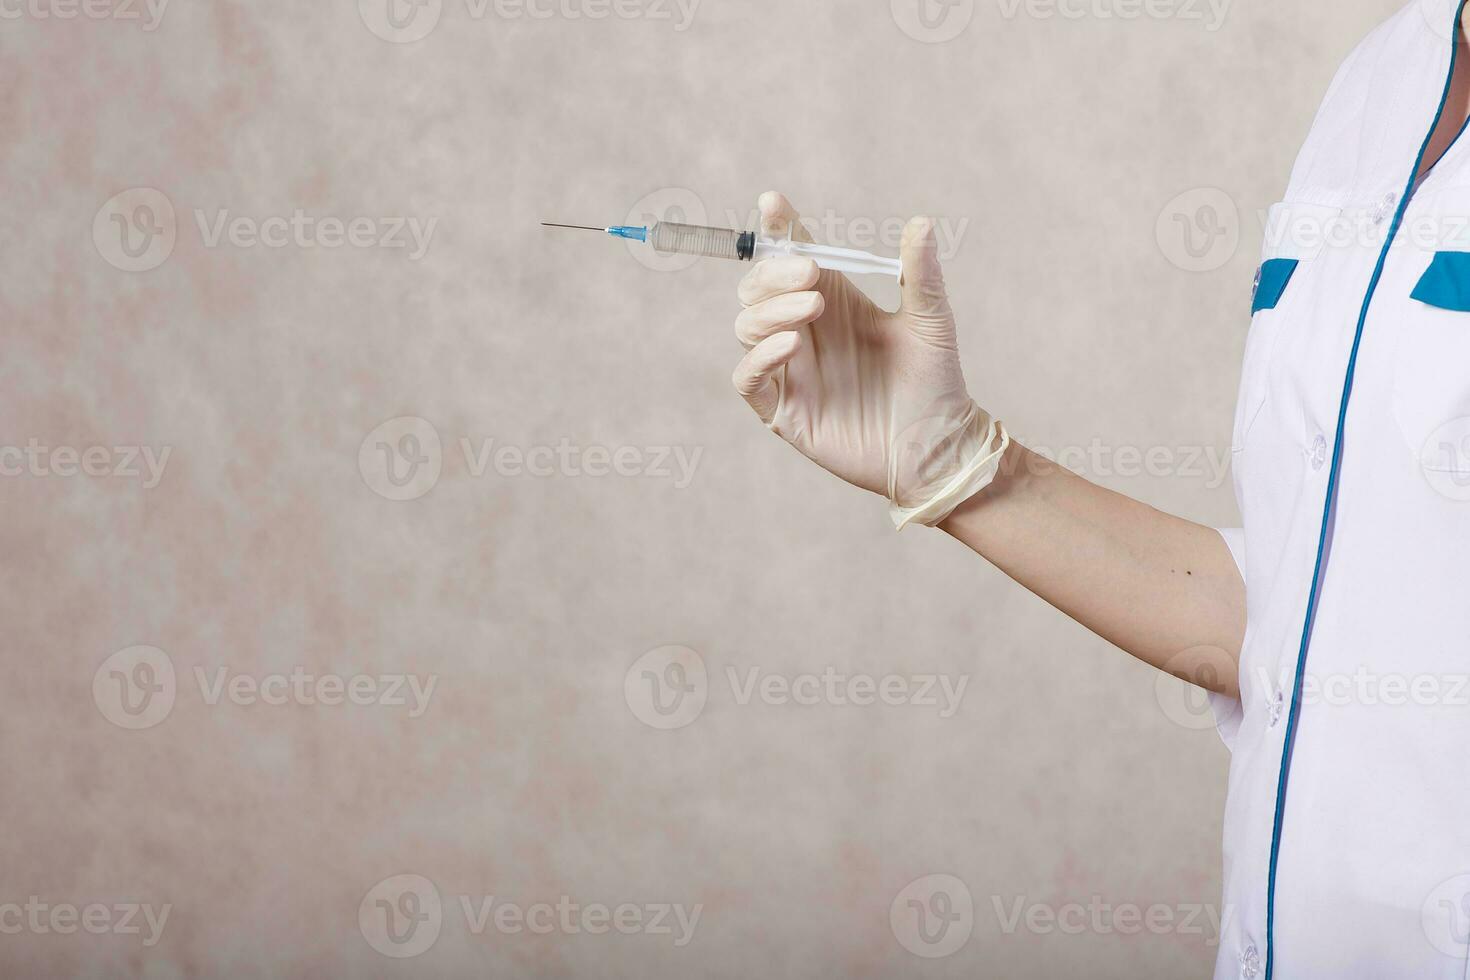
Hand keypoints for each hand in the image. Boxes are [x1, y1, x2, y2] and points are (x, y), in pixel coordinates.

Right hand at [731, 192, 1005, 527]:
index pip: (791, 256)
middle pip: (757, 288)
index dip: (778, 229)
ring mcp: (790, 369)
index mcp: (833, 300)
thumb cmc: (935, 380)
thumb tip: (921, 222)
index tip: (773, 204)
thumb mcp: (930, 320)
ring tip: (811, 306)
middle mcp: (804, 330)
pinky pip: (748, 377)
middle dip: (774, 272)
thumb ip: (920, 274)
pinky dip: (760, 355)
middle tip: (811, 274)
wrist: (938, 444)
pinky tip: (792, 343)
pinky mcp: (783, 410)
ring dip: (770, 309)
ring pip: (746, 326)